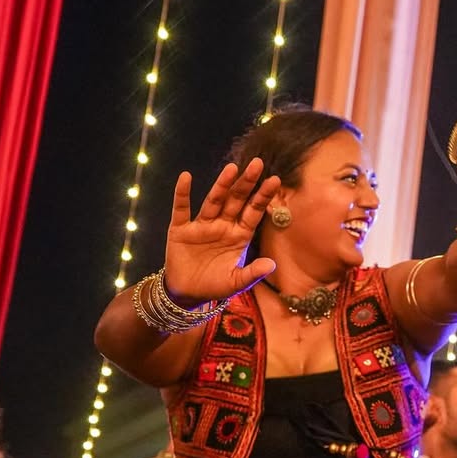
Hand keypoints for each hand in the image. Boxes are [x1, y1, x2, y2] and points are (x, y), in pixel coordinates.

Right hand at [164, 159, 280, 305]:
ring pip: (214, 201)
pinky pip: (182, 209)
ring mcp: (202, 226)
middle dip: (247, 183)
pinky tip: (186, 177)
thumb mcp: (236, 282)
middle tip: (258, 163)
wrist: (187, 294)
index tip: (276, 179)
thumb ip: (253, 273)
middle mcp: (222, 226)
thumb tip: (272, 264)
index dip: (263, 196)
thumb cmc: (215, 286)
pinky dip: (182, 194)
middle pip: (237, 200)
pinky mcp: (180, 230)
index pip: (254, 211)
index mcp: (239, 235)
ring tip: (232, 168)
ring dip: (222, 185)